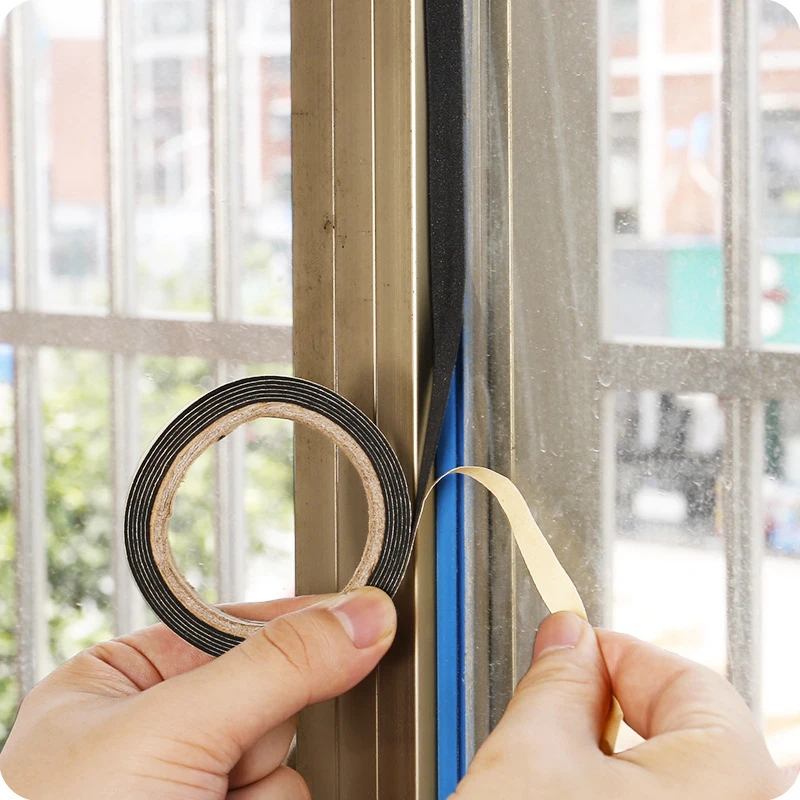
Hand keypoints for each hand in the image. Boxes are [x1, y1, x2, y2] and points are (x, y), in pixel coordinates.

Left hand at [0, 588, 395, 798]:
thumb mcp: (173, 730)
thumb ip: (275, 666)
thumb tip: (362, 616)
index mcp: (118, 684)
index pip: (231, 625)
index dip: (293, 621)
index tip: (357, 613)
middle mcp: (158, 734)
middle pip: (269, 694)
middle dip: (263, 730)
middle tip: (226, 761)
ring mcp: (195, 785)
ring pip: (287, 758)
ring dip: (262, 790)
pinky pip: (291, 797)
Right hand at [454, 612, 791, 799]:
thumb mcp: (532, 758)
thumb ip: (555, 681)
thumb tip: (565, 636)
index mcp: (730, 777)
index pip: (675, 673)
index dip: (606, 651)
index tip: (560, 650)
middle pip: (677, 727)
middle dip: (603, 712)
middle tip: (545, 721)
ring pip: (666, 776)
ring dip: (606, 764)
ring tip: (548, 780)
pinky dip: (616, 796)